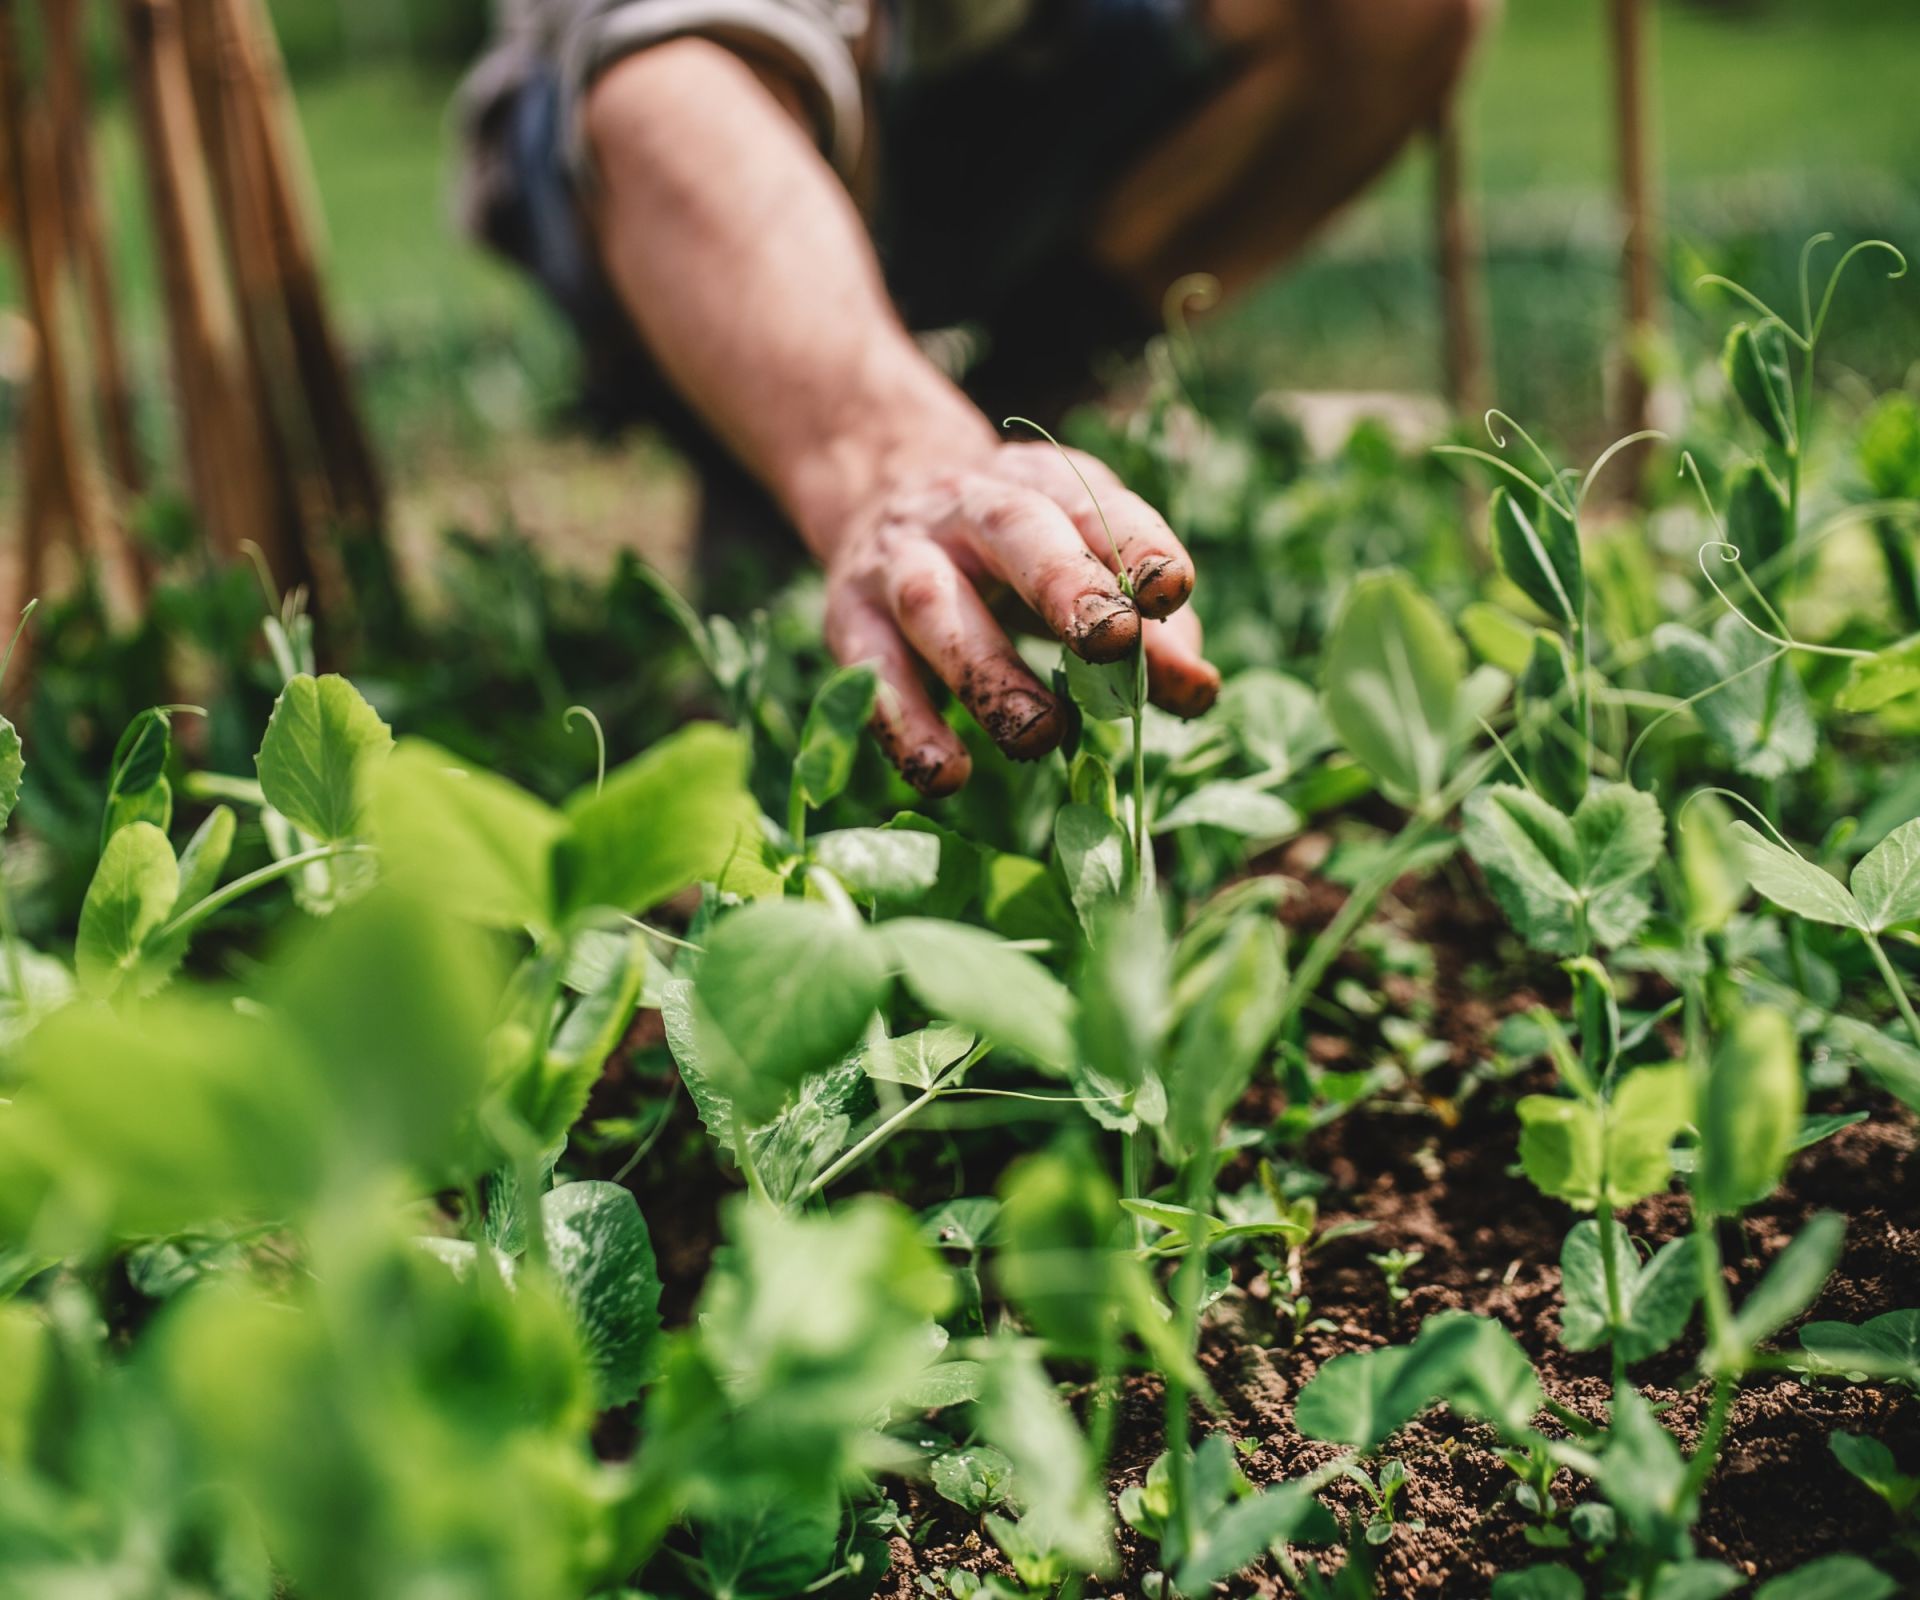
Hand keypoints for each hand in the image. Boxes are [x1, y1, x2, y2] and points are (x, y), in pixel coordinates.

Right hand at [817, 439, 1219, 795]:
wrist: (882, 498)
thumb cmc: (1018, 555)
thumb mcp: (1086, 568)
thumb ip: (1149, 632)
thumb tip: (1197, 692)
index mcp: (1044, 485)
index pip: (1097, 505)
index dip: (1136, 544)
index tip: (1173, 589)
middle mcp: (969, 508)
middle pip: (1016, 534)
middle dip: (1063, 585)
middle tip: (1110, 642)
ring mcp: (900, 559)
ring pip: (936, 606)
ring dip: (988, 673)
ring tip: (1038, 738)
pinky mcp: (848, 616)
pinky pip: (871, 671)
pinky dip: (906, 724)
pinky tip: (946, 773)